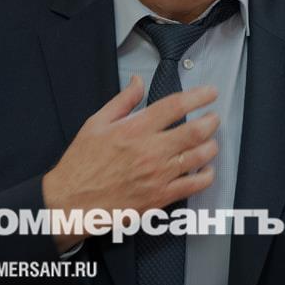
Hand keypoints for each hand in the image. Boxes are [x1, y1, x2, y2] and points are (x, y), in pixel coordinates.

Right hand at [41, 76, 219, 249]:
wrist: (71, 203)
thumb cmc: (81, 164)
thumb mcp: (95, 123)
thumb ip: (122, 101)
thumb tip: (138, 82)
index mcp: (134, 129)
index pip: (175, 106)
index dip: (198, 96)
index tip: (210, 93)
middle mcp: (150, 151)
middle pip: (195, 131)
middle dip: (211, 120)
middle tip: (214, 117)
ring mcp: (158, 176)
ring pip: (199, 157)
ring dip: (211, 146)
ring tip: (211, 141)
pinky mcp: (160, 198)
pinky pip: (194, 186)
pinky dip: (206, 175)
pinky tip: (205, 170)